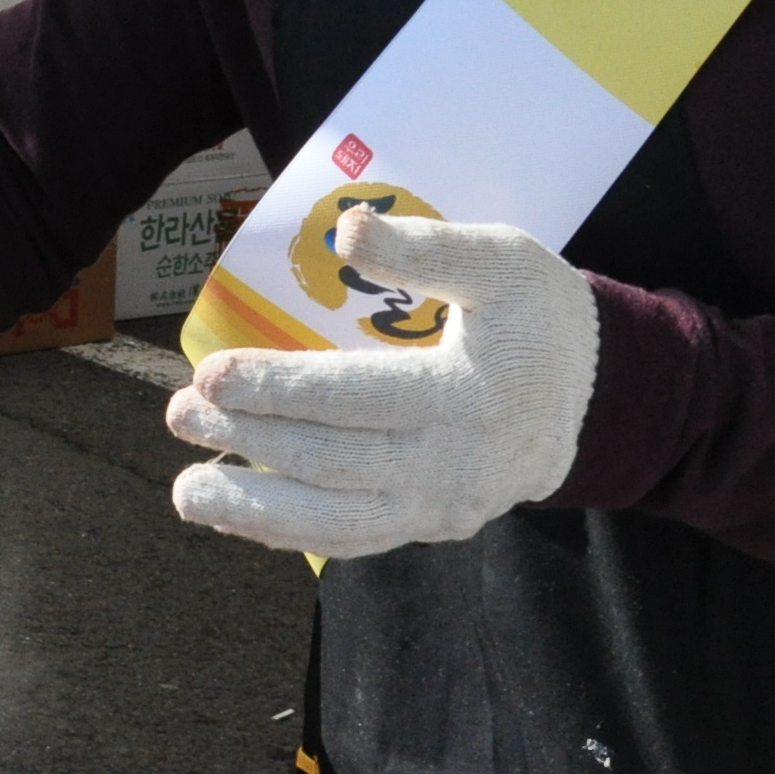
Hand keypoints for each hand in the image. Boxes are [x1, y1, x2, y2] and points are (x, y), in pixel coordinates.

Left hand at [161, 211, 598, 558]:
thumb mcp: (502, 260)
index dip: (277, 388)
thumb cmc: (538, 315)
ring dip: (255, 509)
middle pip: (333, 461)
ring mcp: (444, 508)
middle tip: (176, 414)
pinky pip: (356, 540)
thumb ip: (425, 248)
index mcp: (470, 396)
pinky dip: (293, 533)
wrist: (598, 391)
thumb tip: (346, 233)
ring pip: (337, 521)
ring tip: (186, 491)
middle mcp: (455, 466)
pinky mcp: (433, 527)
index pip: (354, 397)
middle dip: (247, 440)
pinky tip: (238, 515)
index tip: (209, 376)